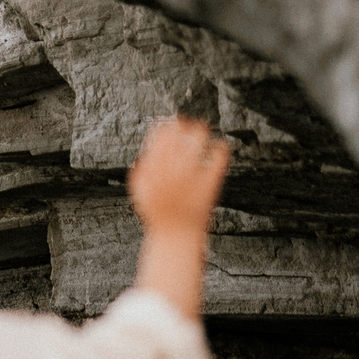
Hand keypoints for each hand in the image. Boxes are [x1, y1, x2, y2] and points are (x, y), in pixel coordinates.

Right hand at [127, 115, 228, 235]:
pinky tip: (218, 148)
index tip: (169, 124)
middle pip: (180, 132)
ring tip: (203, 131)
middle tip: (188, 124)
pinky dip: (220, 149)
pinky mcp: (210, 181)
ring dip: (201, 131)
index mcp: (153, 168)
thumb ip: (141, 171)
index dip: (165, 125)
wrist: (175, 235)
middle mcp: (172, 167)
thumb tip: (144, 153)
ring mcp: (192, 174)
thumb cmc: (158, 215)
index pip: (160, 134)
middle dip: (184, 124)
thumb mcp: (139, 192)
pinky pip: (218, 157)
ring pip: (198, 140)